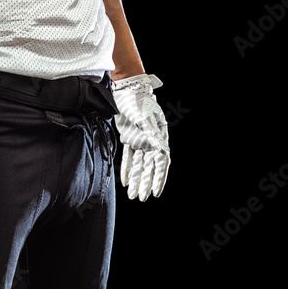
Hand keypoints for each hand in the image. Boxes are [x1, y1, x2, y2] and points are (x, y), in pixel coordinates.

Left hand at [111, 74, 169, 200]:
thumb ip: (152, 134)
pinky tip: (125, 182)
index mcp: (159, 138)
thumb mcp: (145, 118)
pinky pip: (129, 158)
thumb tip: (162, 151)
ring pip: (139, 165)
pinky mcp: (128, 139)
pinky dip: (128, 169)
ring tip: (133, 195)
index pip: (161, 162)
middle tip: (142, 198)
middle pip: (150, 167)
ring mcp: (139, 141)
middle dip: (146, 183)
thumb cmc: (139, 102)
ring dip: (137, 179)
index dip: (159, 178)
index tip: (156, 192)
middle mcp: (151, 142)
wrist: (126, 90)